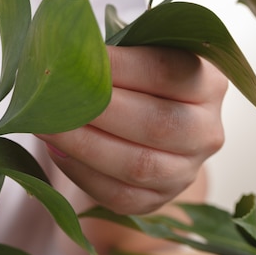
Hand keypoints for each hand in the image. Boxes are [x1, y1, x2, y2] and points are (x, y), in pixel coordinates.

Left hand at [38, 46, 226, 214]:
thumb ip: (114, 57)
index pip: (168, 72)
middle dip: (98, 110)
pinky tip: (57, 152)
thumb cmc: (136, 87)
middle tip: (53, 97)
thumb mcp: (137, 61)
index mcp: (208, 84)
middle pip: (156, 123)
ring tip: (47, 127)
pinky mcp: (156, 201)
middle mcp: (206, 131)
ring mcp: (185, 172)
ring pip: (137, 165)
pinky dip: (82, 173)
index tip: (79, 58)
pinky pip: (118, 194)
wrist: (147, 137)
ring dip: (84, 146)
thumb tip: (62, 53)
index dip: (121, 67)